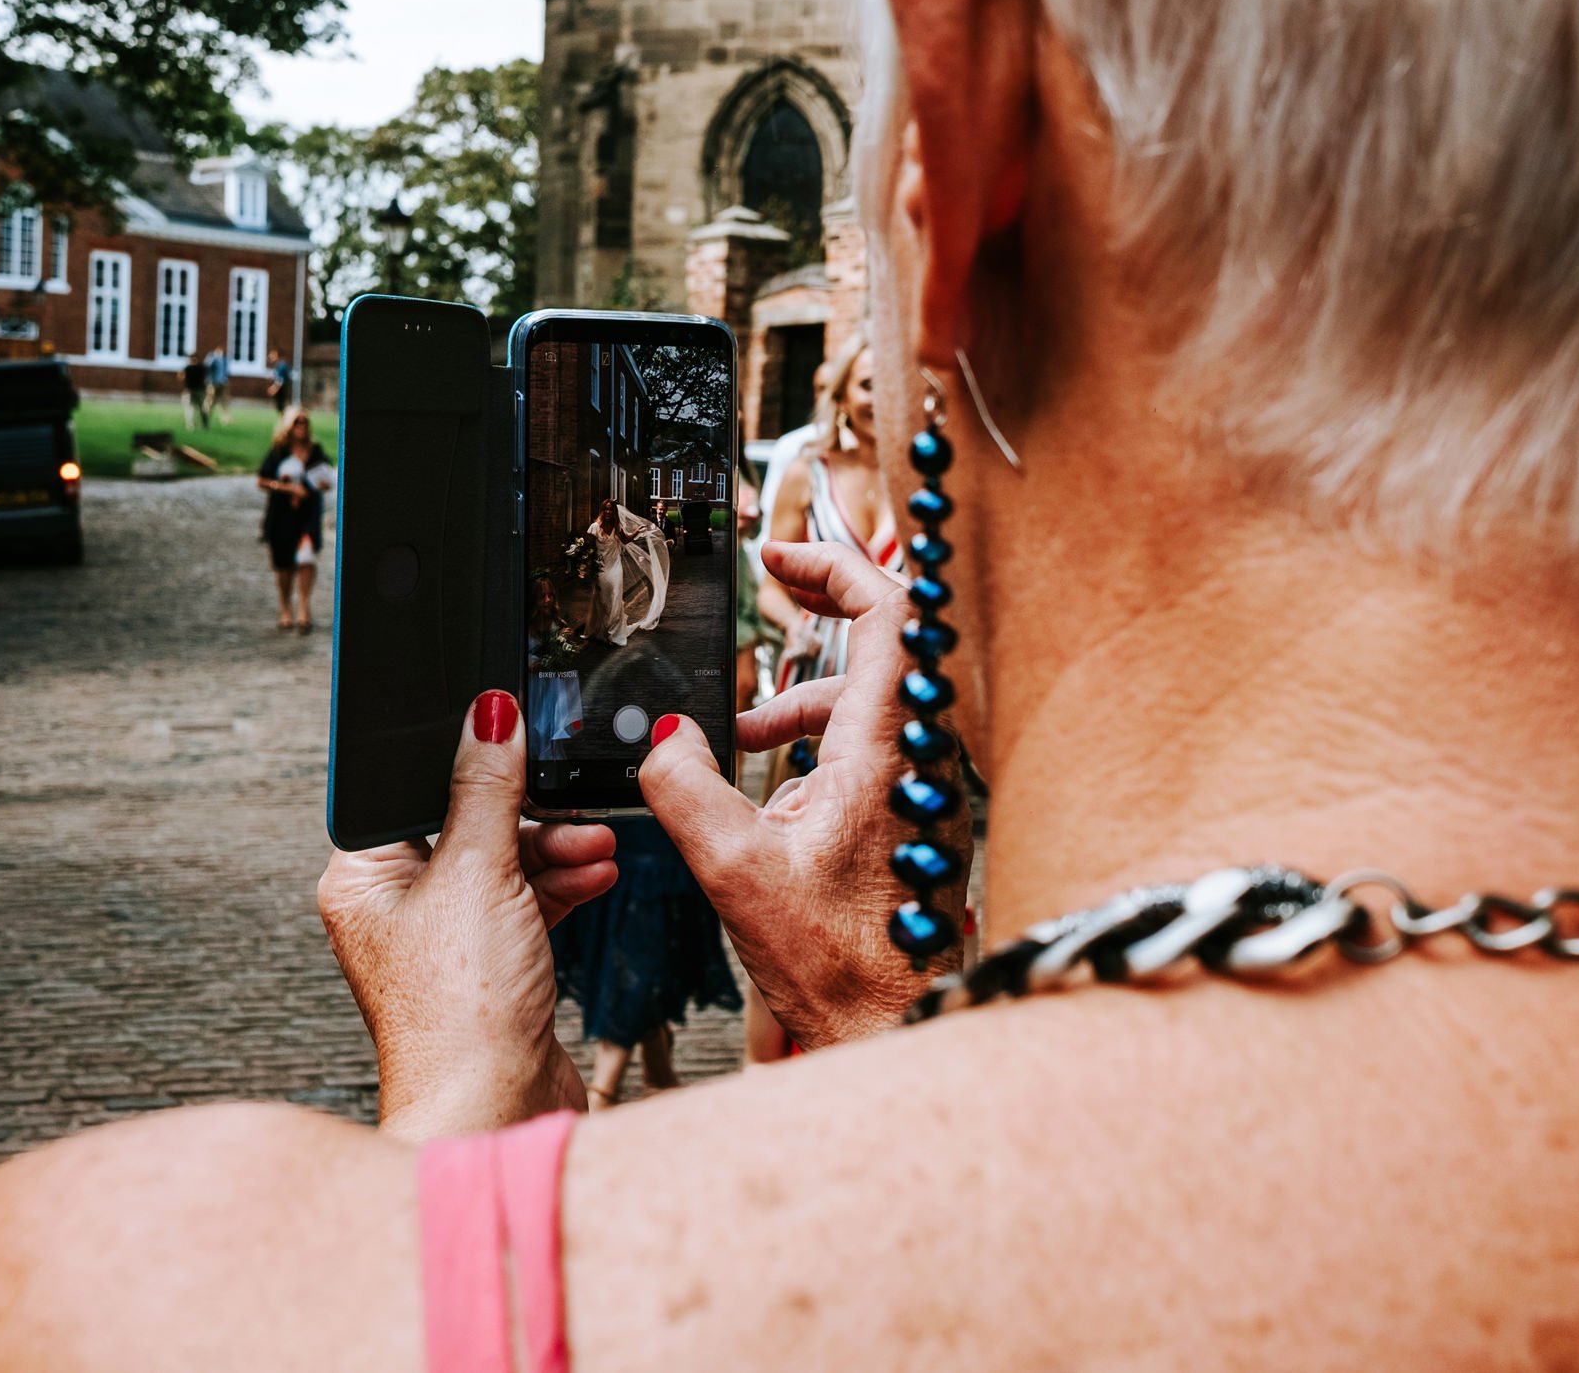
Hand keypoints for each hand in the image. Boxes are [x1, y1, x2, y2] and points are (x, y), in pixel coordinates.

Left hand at [318, 692, 618, 1140]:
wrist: (496, 1111)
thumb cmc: (460, 1011)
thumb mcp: (476, 873)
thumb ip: (487, 787)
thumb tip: (487, 714)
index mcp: (363, 878)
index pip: (411, 789)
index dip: (463, 762)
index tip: (510, 733)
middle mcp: (397, 907)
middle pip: (465, 823)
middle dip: (527, 813)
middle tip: (569, 803)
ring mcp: (447, 940)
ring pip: (504, 863)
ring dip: (555, 850)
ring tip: (594, 847)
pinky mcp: (492, 965)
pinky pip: (528, 902)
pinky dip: (562, 886)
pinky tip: (596, 872)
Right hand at [640, 540, 968, 1049]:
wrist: (892, 1021)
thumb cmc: (840, 962)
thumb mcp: (735, 868)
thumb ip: (685, 786)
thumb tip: (662, 738)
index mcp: (884, 747)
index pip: (888, 612)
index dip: (834, 565)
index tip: (782, 556)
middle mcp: (914, 754)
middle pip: (881, 640)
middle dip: (817, 609)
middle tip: (769, 588)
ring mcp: (916, 782)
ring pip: (867, 697)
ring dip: (801, 693)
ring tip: (740, 727)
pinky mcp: (906, 811)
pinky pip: (866, 741)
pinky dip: (813, 737)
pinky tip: (768, 778)